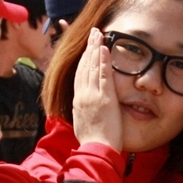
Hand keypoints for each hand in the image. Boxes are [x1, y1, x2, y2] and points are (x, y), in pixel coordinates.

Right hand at [71, 27, 122, 151]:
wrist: (96, 150)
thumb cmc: (93, 141)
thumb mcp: (83, 122)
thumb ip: (85, 110)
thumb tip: (86, 106)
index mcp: (78, 100)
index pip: (80, 74)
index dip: (83, 59)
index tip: (87, 47)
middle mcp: (83, 95)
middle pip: (84, 66)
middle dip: (89, 48)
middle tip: (93, 33)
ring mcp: (92, 96)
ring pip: (92, 68)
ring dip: (95, 49)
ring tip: (98, 35)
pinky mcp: (104, 99)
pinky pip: (103, 76)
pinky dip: (103, 62)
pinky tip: (104, 49)